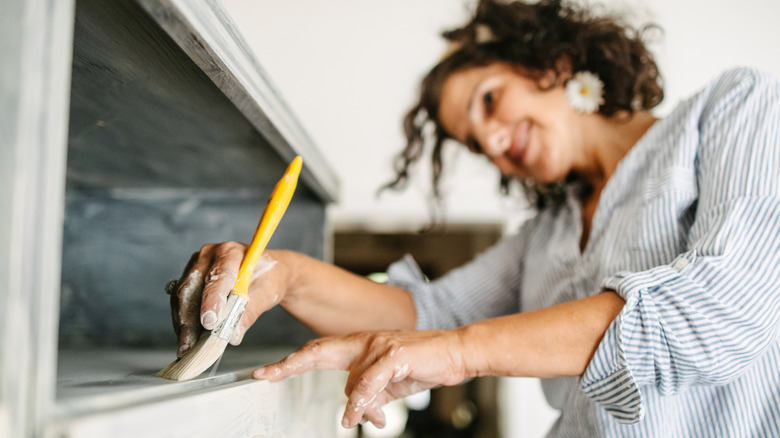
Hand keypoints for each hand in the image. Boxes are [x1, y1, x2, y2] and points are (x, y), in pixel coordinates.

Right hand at [168, 242, 289, 356]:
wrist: (266, 271)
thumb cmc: (268, 278)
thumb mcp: (267, 294)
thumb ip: (249, 312)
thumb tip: (232, 335)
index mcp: (231, 252)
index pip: (218, 276)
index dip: (212, 301)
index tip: (210, 323)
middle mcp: (209, 255)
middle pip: (192, 288)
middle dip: (190, 319)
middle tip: (190, 344)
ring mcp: (197, 265)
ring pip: (182, 297)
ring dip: (183, 323)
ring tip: (187, 347)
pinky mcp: (190, 277)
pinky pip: (182, 301)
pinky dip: (184, 320)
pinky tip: (187, 338)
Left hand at [252, 329, 468, 428]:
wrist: (456, 353)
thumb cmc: (423, 363)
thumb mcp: (390, 385)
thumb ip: (370, 394)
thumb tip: (358, 415)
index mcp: (360, 345)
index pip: (319, 350)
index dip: (292, 360)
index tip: (267, 371)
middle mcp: (364, 341)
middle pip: (319, 350)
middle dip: (291, 363)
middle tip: (268, 374)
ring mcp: (378, 345)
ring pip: (350, 381)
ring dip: (358, 406)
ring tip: (370, 417)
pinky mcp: (393, 354)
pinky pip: (368, 382)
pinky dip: (362, 401)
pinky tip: (360, 414)